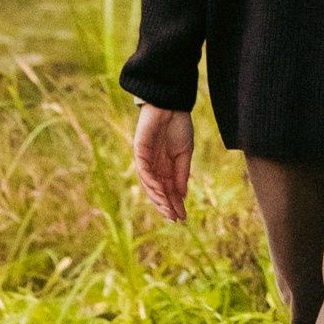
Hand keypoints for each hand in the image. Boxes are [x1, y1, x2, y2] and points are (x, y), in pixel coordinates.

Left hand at [131, 104, 194, 224]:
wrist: (171, 105)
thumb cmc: (178, 126)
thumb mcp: (184, 154)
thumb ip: (182, 174)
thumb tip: (182, 195)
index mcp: (165, 166)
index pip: (168, 190)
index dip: (175, 204)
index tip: (183, 218)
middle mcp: (153, 165)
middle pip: (157, 191)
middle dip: (166, 206)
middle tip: (175, 219)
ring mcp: (145, 159)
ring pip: (149, 184)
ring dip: (158, 198)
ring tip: (168, 210)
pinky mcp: (139, 150)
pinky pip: (144, 171)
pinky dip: (152, 183)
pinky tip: (161, 192)